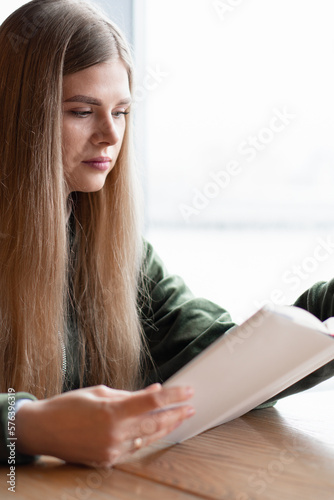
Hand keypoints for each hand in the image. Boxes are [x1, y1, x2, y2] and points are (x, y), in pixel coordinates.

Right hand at [15, 384, 193, 466]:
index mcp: (113, 412)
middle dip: (176, 414)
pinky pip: (133, 448)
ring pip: (147, 439)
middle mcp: (115, 434)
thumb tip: (154, 392)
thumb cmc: (68, 406)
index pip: (153, 403)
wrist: (42, 430)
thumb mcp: (99, 392)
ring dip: (165, 428)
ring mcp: (111, 450)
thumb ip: (129, 395)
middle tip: (190, 406)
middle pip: (155, 424)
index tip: (187, 390)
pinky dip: (145, 438)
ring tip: (179, 418)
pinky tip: (154, 431)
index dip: (174, 396)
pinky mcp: (107, 460)